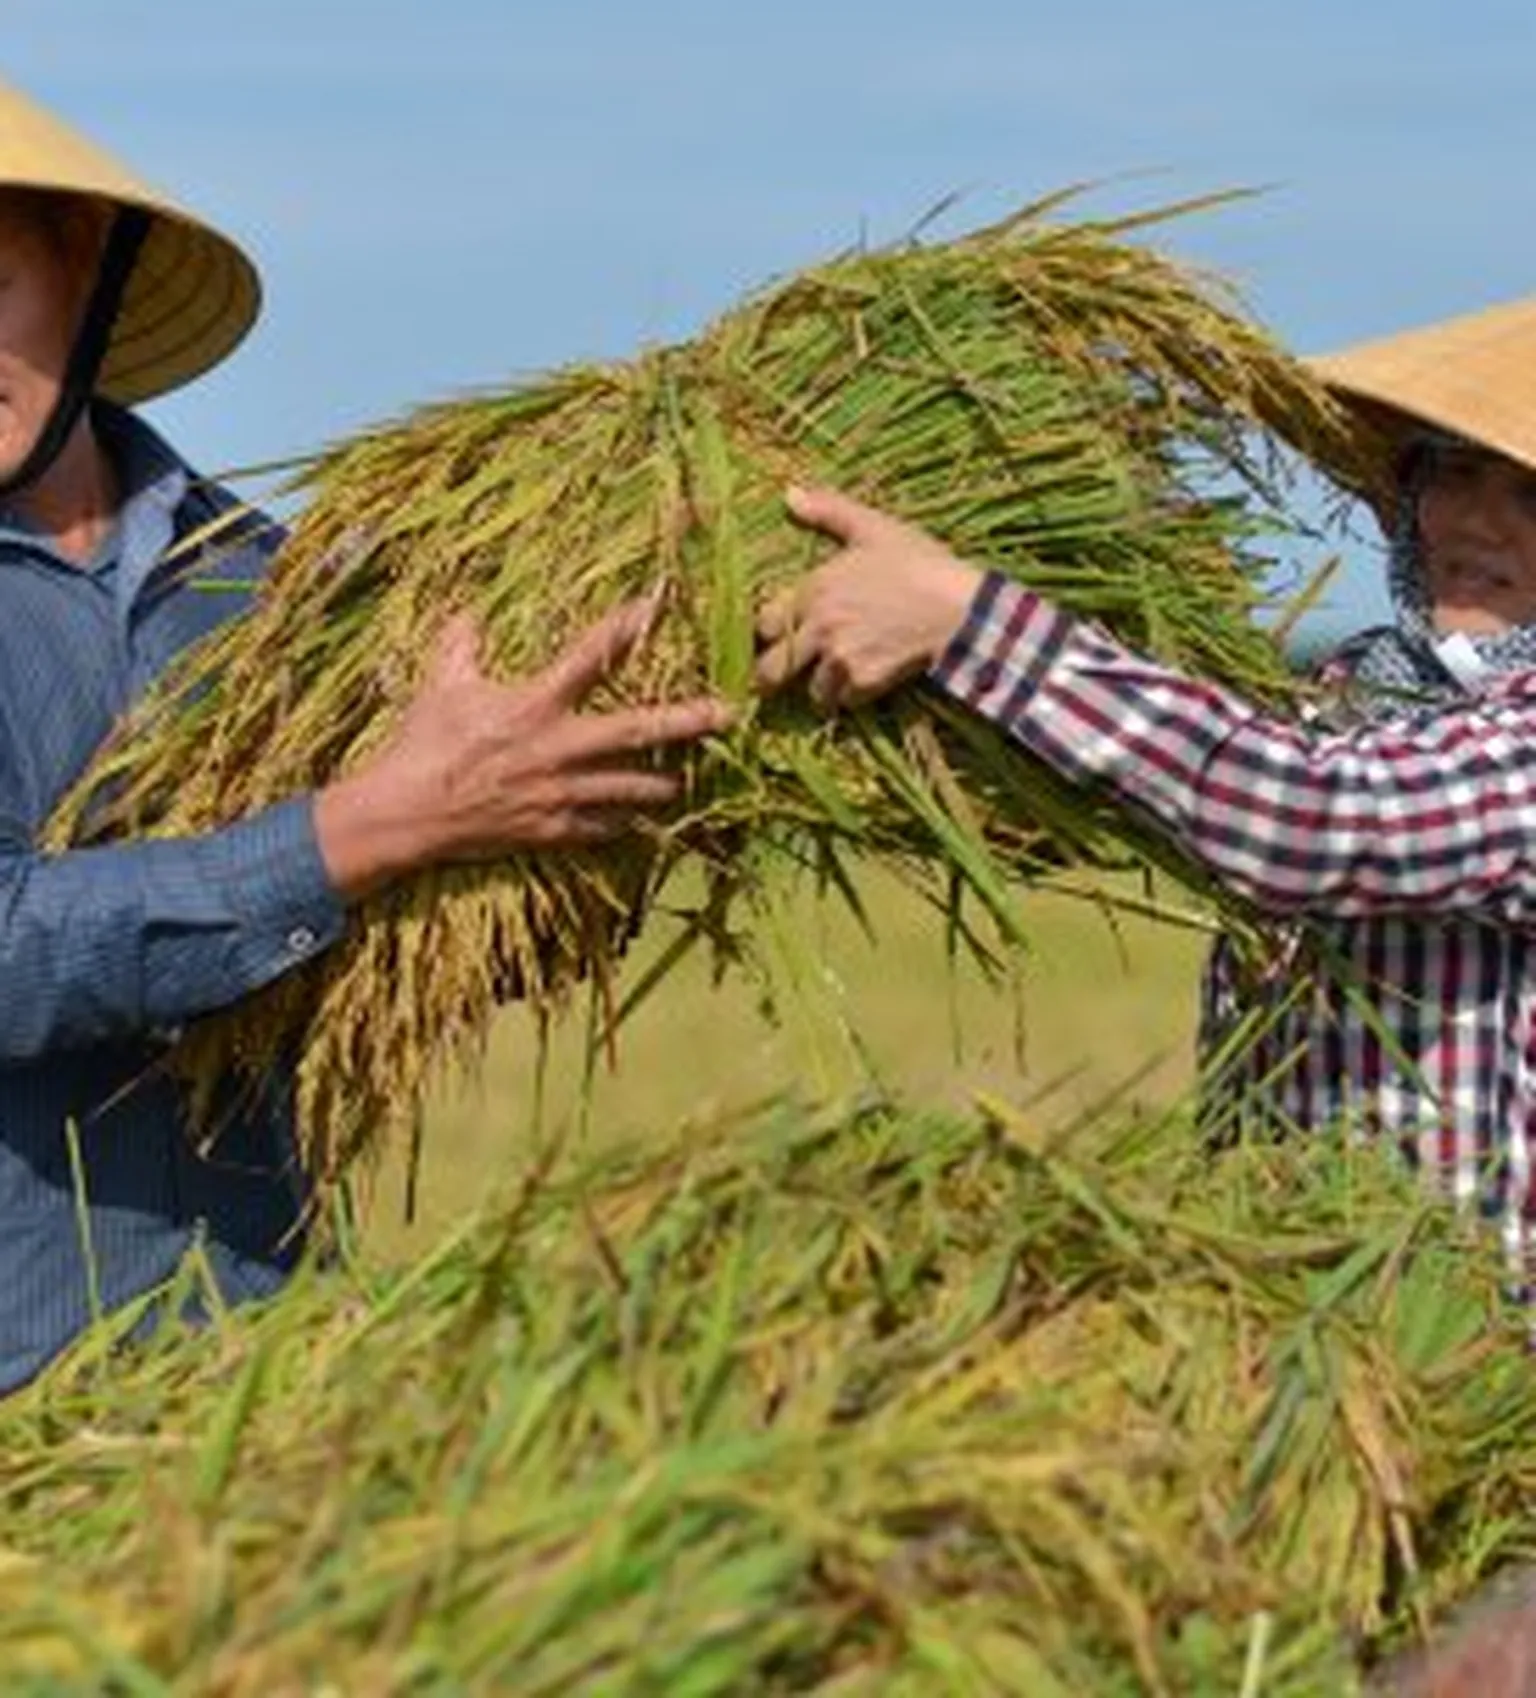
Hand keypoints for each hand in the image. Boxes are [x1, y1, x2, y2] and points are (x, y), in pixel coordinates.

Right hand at [315, 594, 731, 897]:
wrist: (407, 814)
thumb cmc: (423, 744)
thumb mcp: (441, 685)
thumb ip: (460, 645)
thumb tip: (466, 611)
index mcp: (534, 704)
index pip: (591, 655)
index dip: (627, 626)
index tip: (660, 603)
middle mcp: (558, 748)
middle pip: (636, 730)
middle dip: (686, 720)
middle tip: (728, 713)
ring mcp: (560, 793)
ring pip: (630, 788)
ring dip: (664, 782)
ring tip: (691, 779)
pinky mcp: (553, 830)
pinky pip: (601, 828)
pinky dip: (623, 824)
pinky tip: (643, 820)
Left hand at [755, 486, 982, 709]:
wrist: (958, 605)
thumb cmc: (917, 562)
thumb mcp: (872, 528)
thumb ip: (828, 511)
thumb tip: (789, 494)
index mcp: (813, 590)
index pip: (763, 625)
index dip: (770, 634)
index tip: (781, 635)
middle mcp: (819, 628)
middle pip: (770, 672)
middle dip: (774, 677)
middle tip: (786, 676)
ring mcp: (840, 658)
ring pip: (812, 691)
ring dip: (822, 687)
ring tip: (837, 676)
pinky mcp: (865, 682)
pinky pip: (845, 702)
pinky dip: (852, 696)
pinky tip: (867, 679)